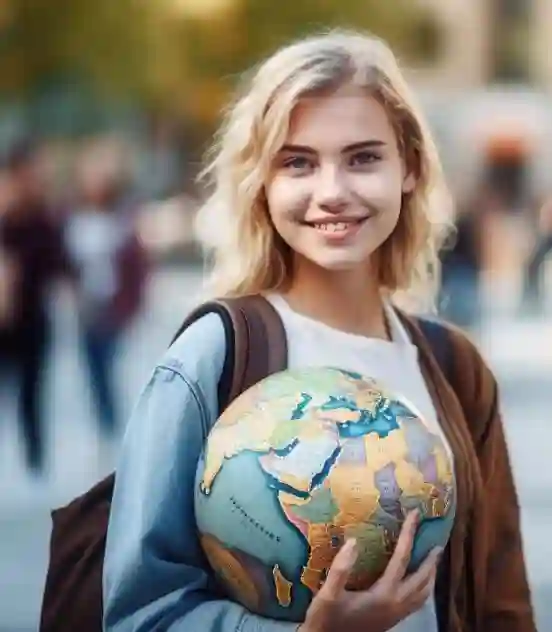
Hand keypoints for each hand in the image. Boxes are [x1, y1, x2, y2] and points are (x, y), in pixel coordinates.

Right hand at [299, 511, 441, 631]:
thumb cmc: (326, 618)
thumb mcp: (328, 594)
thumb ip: (341, 569)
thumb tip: (354, 541)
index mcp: (384, 594)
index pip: (402, 558)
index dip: (409, 534)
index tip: (414, 514)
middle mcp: (396, 604)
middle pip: (422, 578)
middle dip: (430, 559)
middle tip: (437, 541)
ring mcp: (396, 614)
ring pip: (423, 593)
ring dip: (430, 575)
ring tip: (433, 561)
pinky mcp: (392, 620)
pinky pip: (417, 602)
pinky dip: (423, 589)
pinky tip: (417, 584)